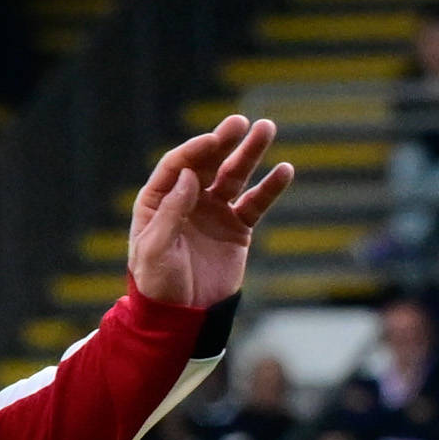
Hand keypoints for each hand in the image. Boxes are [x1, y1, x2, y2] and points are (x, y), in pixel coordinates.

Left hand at [128, 115, 293, 309]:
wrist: (182, 317)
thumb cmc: (157, 285)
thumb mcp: (155, 249)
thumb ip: (171, 212)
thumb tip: (191, 175)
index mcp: (158, 201)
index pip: (178, 166)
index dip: (195, 150)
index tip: (214, 140)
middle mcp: (186, 200)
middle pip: (207, 163)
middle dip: (224, 141)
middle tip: (241, 122)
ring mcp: (213, 212)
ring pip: (234, 176)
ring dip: (250, 153)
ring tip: (266, 129)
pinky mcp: (236, 228)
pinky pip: (255, 202)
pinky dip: (269, 187)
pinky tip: (284, 171)